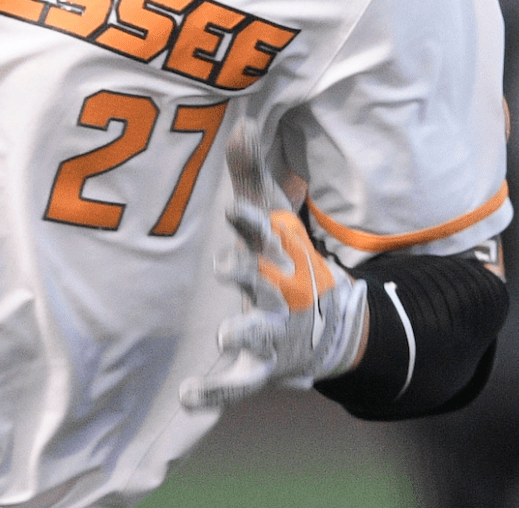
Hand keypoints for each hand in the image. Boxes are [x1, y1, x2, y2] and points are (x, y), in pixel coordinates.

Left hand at [180, 119, 367, 410]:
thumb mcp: (270, 211)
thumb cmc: (285, 254)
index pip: (261, 231)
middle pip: (260, 280)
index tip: (231, 209)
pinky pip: (238, 384)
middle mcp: (276, 289)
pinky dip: (216, 393)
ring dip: (242, 333)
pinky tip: (189, 397)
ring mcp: (271, 330)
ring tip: (224, 336)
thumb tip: (240, 121)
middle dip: (245, 273)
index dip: (247, 221)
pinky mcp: (262, 366)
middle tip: (225, 266)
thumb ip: (249, 171)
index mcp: (274, 251)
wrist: (329, 322)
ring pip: (256, 332)